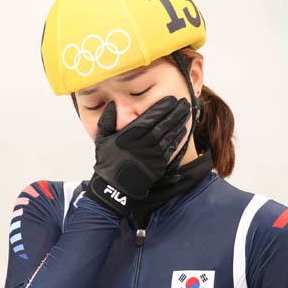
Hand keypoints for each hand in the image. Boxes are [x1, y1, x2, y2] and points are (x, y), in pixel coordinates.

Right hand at [85, 95, 190, 215]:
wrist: (113, 188)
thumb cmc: (107, 163)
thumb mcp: (101, 140)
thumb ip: (107, 121)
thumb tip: (113, 106)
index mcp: (129, 135)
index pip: (150, 116)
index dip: (162, 107)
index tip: (170, 99)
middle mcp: (143, 143)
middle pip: (164, 124)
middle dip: (175, 112)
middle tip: (184, 102)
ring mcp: (152, 155)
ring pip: (170, 134)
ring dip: (179, 122)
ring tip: (186, 112)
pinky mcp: (158, 165)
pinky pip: (171, 148)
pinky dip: (178, 138)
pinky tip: (183, 129)